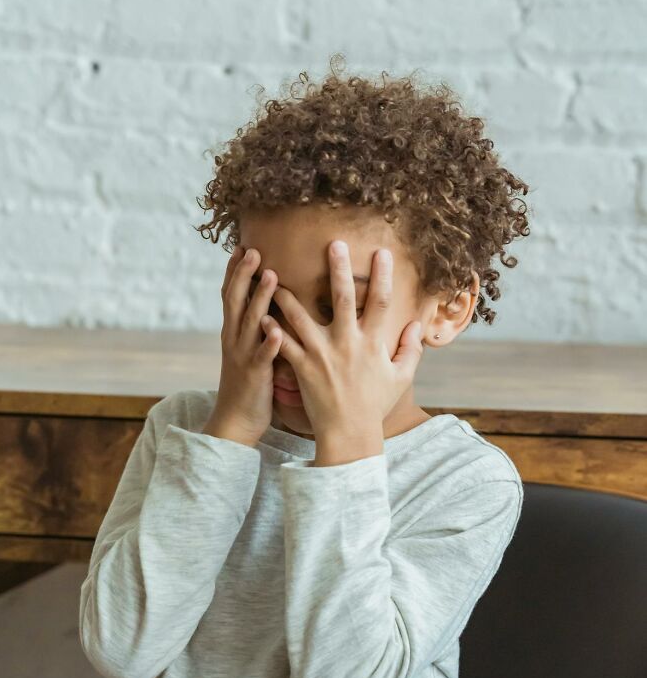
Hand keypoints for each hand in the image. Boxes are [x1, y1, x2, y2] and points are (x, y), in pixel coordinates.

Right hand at [209, 245, 282, 444]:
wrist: (234, 422)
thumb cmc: (248, 385)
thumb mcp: (248, 350)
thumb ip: (255, 327)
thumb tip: (267, 305)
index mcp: (233, 332)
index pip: (231, 294)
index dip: (235, 270)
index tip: (242, 245)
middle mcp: (234, 339)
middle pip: (236, 300)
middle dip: (244, 274)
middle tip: (254, 249)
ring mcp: (243, 356)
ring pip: (250, 322)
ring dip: (259, 298)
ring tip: (271, 275)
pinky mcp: (254, 375)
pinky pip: (262, 356)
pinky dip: (269, 342)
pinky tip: (277, 330)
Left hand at [260, 240, 423, 438]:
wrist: (349, 433)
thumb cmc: (374, 405)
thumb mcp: (400, 378)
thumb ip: (410, 350)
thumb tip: (416, 325)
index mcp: (372, 343)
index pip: (382, 302)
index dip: (383, 276)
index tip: (381, 252)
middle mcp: (347, 343)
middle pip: (344, 298)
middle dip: (339, 269)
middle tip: (333, 244)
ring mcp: (323, 354)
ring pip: (303, 317)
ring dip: (289, 295)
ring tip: (275, 275)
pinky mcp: (303, 368)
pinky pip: (284, 344)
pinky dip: (273, 330)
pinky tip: (262, 314)